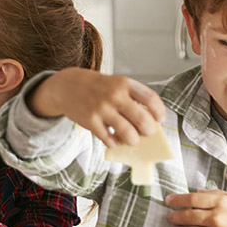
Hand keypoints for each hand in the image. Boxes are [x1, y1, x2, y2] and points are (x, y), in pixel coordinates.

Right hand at [29, 68, 165, 147]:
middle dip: (149, 131)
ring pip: (128, 134)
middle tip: (146, 133)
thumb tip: (149, 120)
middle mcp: (115, 95)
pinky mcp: (91, 122)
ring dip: (133, 140)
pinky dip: (115, 142)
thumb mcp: (116, 83)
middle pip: (143, 120)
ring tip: (131, 139)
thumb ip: (132, 97)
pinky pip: (110, 139)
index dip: (159, 112)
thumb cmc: (96, 86)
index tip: (159, 119)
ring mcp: (102, 109)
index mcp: (124, 83)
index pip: (150, 98)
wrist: (67, 86)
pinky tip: (114, 139)